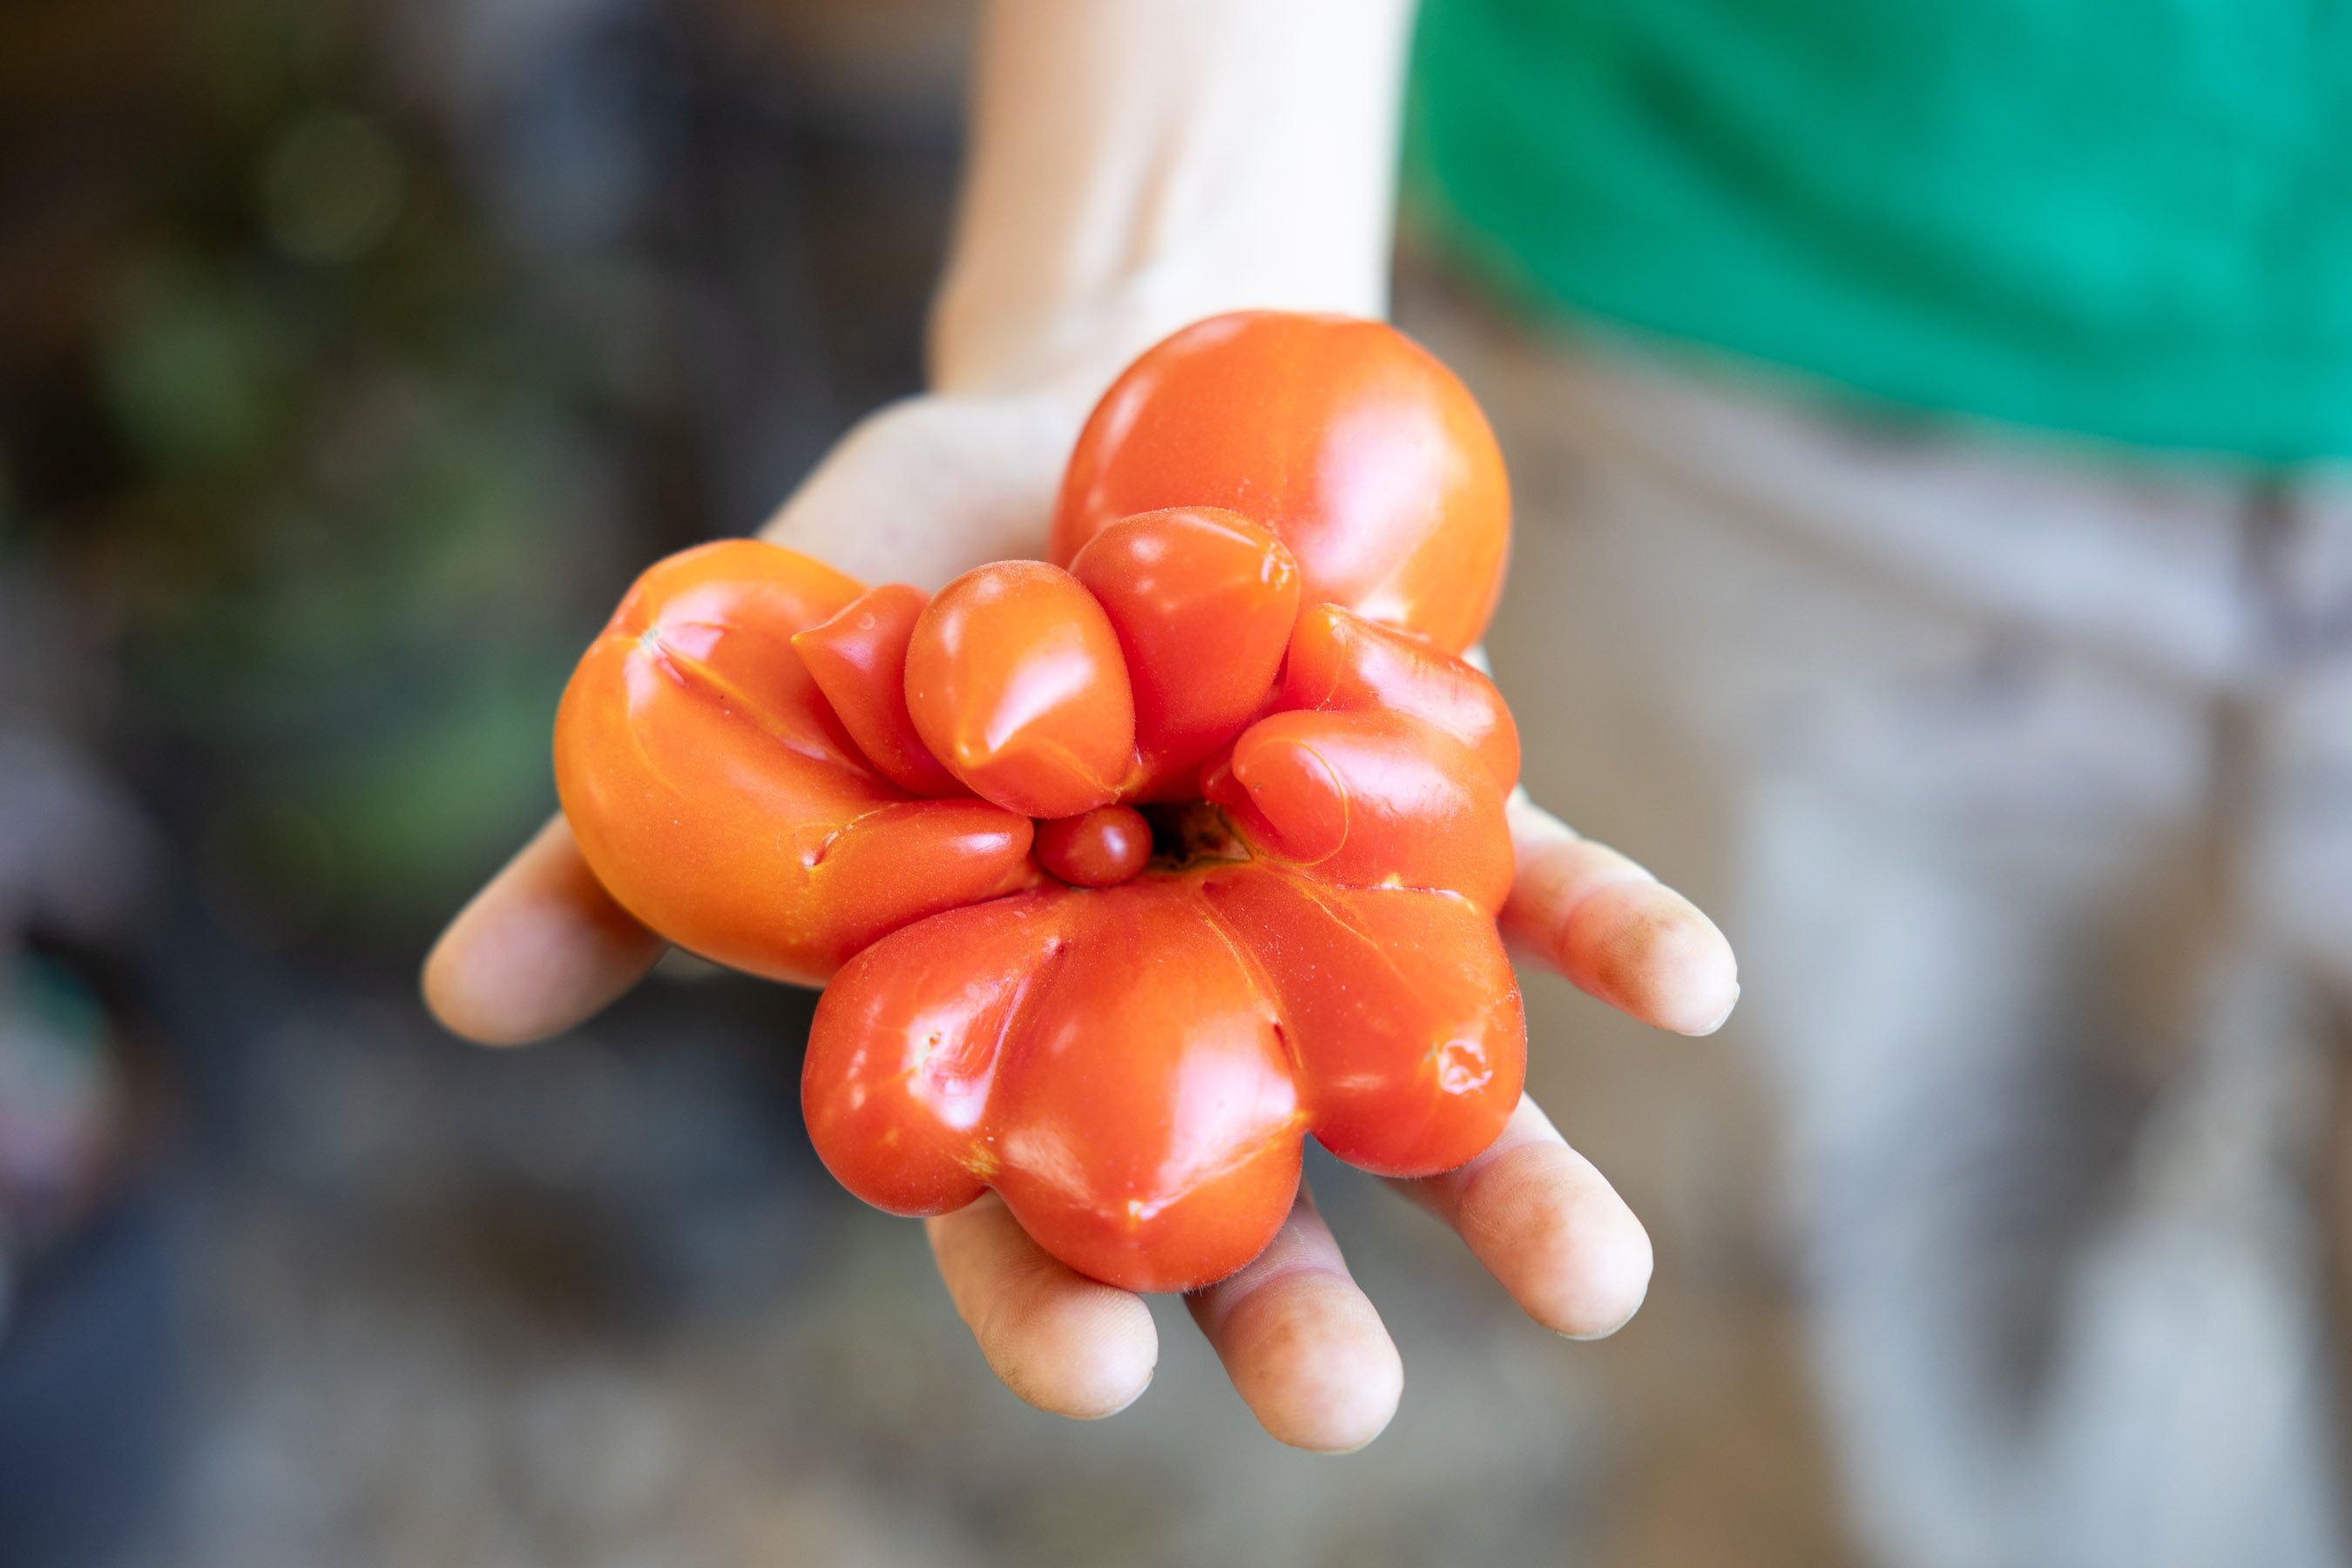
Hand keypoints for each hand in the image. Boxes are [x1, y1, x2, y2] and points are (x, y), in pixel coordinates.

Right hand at [423, 388, 1739, 1450]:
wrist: (1070, 429)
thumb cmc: (890, 587)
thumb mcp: (746, 707)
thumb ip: (630, 859)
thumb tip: (465, 996)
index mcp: (1020, 1008)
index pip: (1019, 1188)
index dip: (1047, 1282)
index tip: (1097, 1371)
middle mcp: (1185, 993)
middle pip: (1238, 1170)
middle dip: (1292, 1291)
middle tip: (1345, 1407)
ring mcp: (1317, 906)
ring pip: (1416, 1072)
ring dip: (1511, 1176)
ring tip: (1597, 1285)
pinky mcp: (1430, 791)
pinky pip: (1539, 871)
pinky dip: (1613, 930)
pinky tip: (1693, 992)